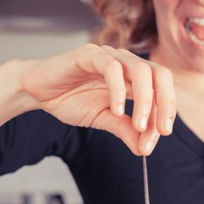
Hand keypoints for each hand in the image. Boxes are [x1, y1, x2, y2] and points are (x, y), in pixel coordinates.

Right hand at [20, 43, 176, 155]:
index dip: (164, 114)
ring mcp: (109, 56)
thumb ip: (125, 130)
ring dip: (145, 101)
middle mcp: (126, 64)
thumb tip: (144, 149)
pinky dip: (119, 90)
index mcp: (133, 78)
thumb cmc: (70, 100)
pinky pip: (112, 68)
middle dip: (166, 103)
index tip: (157, 138)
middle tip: (162, 130)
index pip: (161, 91)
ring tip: (138, 125)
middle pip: (160, 74)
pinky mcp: (89, 54)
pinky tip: (116, 110)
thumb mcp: (103, 120)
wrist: (38, 92)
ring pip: (141, 70)